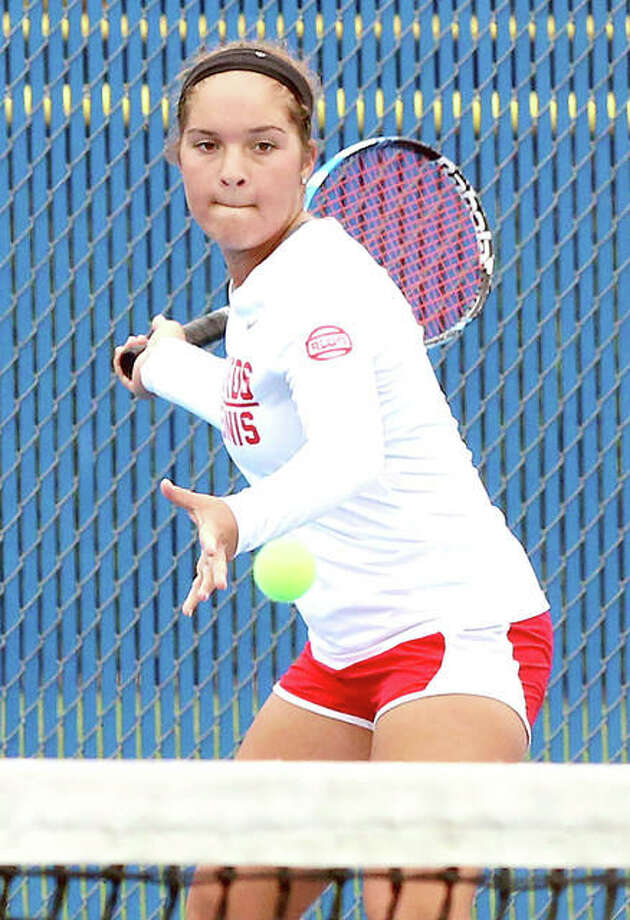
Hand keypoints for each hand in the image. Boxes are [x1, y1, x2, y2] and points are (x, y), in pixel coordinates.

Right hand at [113, 315, 185, 396]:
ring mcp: (148, 385)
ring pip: (130, 368)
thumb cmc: (172, 344)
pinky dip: (119, 362)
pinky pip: (124, 376)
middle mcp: (158, 377)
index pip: (150, 358)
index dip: (141, 346)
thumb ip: (161, 324)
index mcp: (166, 366)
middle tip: (134, 339)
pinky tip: (119, 350)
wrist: (168, 356)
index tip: (141, 337)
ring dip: (125, 353)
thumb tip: (158, 318)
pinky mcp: (139, 390)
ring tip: (130, 343)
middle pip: (138, 363)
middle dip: (132, 348)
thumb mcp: (167, 329)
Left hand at [160, 478, 238, 615]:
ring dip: (204, 590)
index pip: (211, 540)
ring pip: (209, 578)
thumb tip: (163, 483)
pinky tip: (187, 611)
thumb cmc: (216, 511)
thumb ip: (180, 496)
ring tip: (198, 602)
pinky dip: (195, 596)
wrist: (236, 522)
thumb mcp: (199, 502)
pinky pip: (202, 583)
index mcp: (213, 533)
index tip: (213, 551)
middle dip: (217, 576)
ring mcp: (215, 561)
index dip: (212, 545)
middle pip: (217, 565)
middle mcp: (217, 550)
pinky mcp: (210, 568)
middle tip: (218, 588)